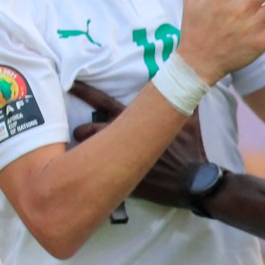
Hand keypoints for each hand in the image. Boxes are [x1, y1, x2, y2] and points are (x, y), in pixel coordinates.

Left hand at [69, 82, 205, 206]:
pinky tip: (92, 179)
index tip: (70, 84)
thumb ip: (182, 102)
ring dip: (84, 153)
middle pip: (91, 130)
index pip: (105, 103)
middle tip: (75, 130)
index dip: (87, 92)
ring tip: (79, 154)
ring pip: (91, 156)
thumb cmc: (190, 148)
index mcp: (135, 123)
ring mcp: (120, 164)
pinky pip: (102, 179)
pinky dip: (96, 177)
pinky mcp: (123, 184)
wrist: (194, 181)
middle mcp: (122, 142)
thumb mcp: (189, 120)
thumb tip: (190, 80)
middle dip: (80, 130)